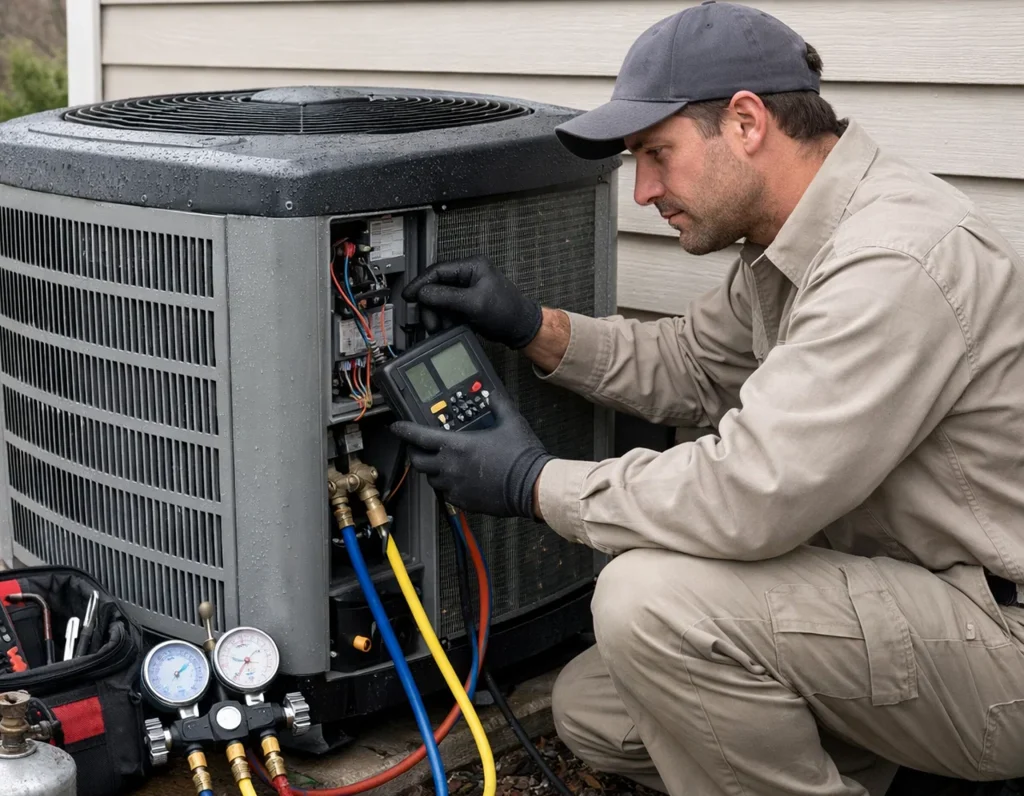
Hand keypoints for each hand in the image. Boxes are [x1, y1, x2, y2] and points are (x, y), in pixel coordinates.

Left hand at [390, 391, 553, 517]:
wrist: (532, 485)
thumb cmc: (521, 456)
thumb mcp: (511, 422)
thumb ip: (498, 405)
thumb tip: (493, 395)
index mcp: (457, 445)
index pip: (419, 436)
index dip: (404, 430)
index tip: (396, 427)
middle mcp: (451, 466)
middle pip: (418, 461)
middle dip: (415, 453)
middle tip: (418, 447)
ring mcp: (455, 486)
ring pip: (431, 479)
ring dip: (432, 470)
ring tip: (441, 464)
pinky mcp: (464, 502)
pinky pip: (447, 494)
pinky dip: (448, 486)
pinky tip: (458, 480)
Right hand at [401, 255, 542, 348]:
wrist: (520, 328)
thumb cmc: (507, 312)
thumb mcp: (474, 304)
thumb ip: (446, 297)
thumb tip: (424, 293)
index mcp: (472, 266)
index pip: (438, 270)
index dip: (420, 283)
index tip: (408, 296)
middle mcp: (468, 275)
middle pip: (437, 287)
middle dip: (431, 306)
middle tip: (430, 322)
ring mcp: (467, 289)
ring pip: (441, 300)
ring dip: (438, 315)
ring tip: (441, 327)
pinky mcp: (467, 303)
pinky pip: (448, 309)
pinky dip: (445, 319)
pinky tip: (448, 327)